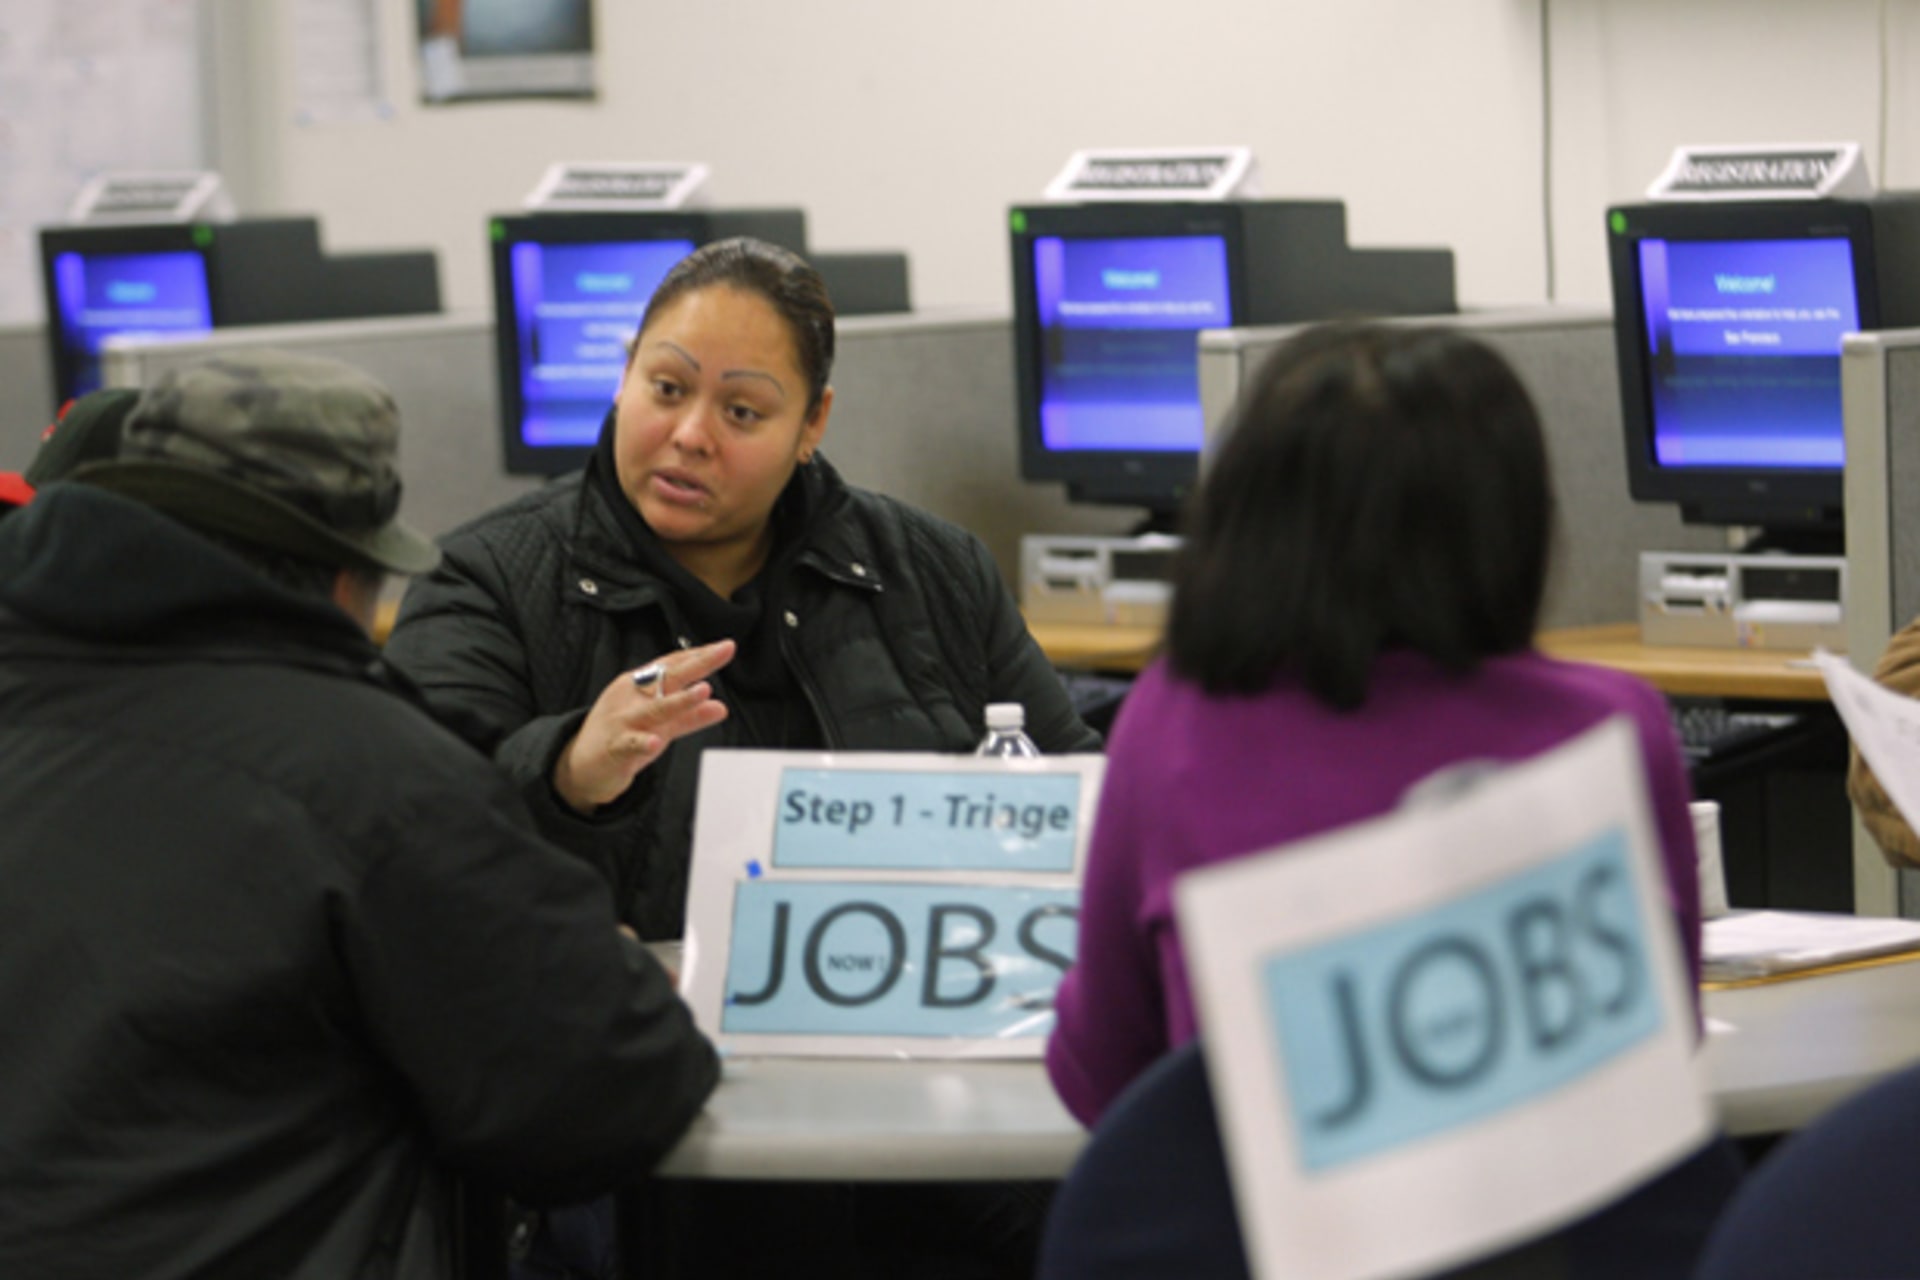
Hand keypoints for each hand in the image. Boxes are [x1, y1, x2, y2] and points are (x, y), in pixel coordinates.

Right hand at [553, 639, 734, 813]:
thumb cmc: (621, 737)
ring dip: (681, 700)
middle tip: (724, 650)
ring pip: (655, 708)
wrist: (579, 766)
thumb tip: (721, 707)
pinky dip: (641, 742)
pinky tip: (654, 742)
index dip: (699, 654)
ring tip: (704, 690)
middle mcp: (631, 697)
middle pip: (668, 676)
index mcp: (639, 685)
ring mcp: (622, 721)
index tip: (725, 647)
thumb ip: (689, 717)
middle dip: (698, 663)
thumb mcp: (659, 725)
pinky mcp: (613, 747)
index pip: (671, 664)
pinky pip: (629, 744)